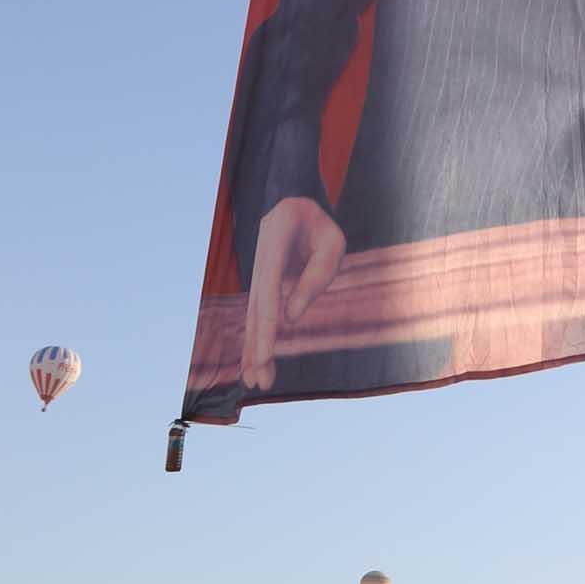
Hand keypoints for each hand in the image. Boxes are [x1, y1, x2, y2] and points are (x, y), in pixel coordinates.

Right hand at [242, 196, 346, 391]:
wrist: (292, 202)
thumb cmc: (318, 223)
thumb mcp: (331, 242)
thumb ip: (316, 277)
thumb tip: (292, 317)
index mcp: (274, 246)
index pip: (269, 294)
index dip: (266, 327)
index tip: (264, 355)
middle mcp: (259, 265)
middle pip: (256, 312)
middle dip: (257, 348)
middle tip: (260, 381)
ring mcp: (257, 275)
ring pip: (253, 317)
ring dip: (254, 349)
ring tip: (256, 381)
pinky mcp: (262, 285)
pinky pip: (258, 315)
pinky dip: (256, 338)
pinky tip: (254, 362)